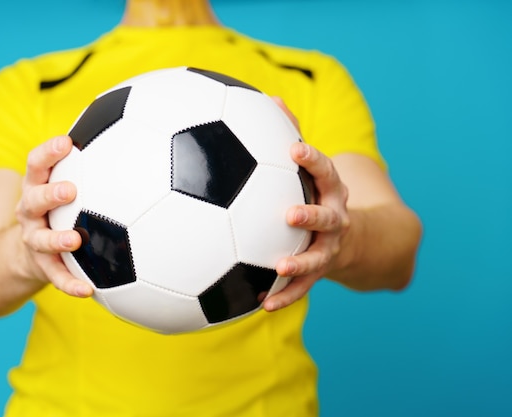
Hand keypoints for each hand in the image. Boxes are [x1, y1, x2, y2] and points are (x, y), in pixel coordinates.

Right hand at [15, 135, 93, 297]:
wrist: (28, 251)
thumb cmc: (58, 209)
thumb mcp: (62, 182)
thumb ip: (87, 161)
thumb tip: (122, 128)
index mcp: (36, 186)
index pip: (35, 164)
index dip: (47, 153)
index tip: (66, 142)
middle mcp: (29, 211)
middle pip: (32, 199)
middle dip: (49, 193)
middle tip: (70, 190)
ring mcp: (33, 239)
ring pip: (40, 239)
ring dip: (55, 239)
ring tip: (74, 240)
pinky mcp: (42, 266)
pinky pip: (55, 277)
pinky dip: (69, 283)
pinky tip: (87, 291)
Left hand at [263, 99, 350, 311]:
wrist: (350, 237)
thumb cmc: (316, 192)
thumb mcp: (310, 168)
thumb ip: (290, 134)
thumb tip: (270, 98)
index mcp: (331, 189)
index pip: (325, 171)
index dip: (312, 160)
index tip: (294, 149)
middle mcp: (336, 218)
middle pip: (328, 216)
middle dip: (312, 214)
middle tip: (289, 215)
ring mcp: (329, 247)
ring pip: (318, 257)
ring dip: (300, 264)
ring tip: (279, 268)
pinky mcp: (319, 271)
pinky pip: (304, 287)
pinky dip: (285, 296)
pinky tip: (263, 305)